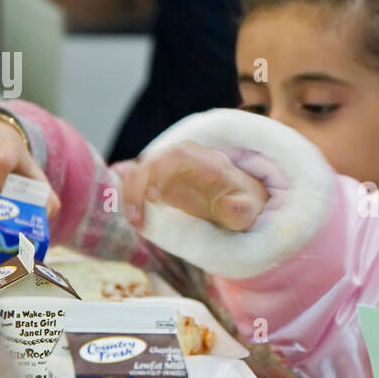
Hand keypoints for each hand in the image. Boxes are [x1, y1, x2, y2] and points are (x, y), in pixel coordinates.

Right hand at [120, 141, 268, 231]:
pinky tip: (135, 218)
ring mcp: (170, 170)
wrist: (240, 205)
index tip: (152, 197)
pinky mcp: (160, 181)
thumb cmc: (244, 206)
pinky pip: (138, 183)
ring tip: (136, 222)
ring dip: (131, 194)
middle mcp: (185, 160)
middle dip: (137, 186)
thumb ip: (241, 210)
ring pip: (141, 171)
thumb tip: (231, 206)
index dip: (159, 171)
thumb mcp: (248, 211)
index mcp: (206, 162)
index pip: (177, 155)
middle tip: (137, 218)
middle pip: (153, 161)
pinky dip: (131, 198)